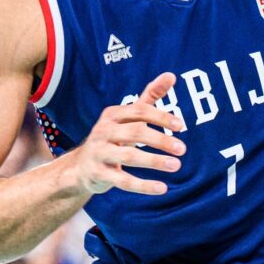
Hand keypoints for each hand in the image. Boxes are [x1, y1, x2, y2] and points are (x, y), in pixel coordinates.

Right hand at [67, 72, 185, 195]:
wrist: (81, 167)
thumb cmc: (112, 137)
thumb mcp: (128, 116)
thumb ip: (149, 97)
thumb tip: (171, 75)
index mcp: (113, 114)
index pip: (139, 111)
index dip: (160, 117)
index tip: (181, 126)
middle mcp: (103, 131)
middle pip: (135, 132)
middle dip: (160, 140)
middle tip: (182, 149)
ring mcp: (99, 153)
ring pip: (129, 156)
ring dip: (154, 161)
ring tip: (176, 165)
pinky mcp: (99, 174)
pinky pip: (123, 180)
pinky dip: (143, 185)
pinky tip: (162, 188)